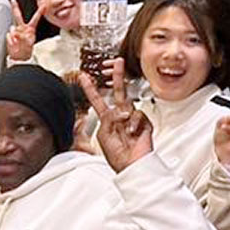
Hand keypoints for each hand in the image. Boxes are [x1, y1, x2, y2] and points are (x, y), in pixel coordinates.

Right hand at [6, 0, 45, 61]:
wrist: (19, 57)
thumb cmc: (26, 50)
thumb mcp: (29, 44)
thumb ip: (24, 37)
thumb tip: (16, 32)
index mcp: (30, 29)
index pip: (35, 19)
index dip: (39, 12)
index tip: (44, 5)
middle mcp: (22, 29)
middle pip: (17, 16)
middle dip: (15, 8)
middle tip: (13, 0)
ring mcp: (15, 32)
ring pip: (13, 30)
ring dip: (16, 37)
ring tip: (19, 44)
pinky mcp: (9, 36)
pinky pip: (9, 37)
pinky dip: (11, 41)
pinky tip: (15, 45)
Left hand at [79, 57, 151, 172]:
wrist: (131, 166)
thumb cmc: (117, 155)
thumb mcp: (103, 135)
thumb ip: (107, 119)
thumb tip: (119, 111)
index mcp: (107, 119)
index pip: (98, 100)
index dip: (91, 89)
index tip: (84, 77)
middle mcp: (120, 117)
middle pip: (119, 92)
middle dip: (117, 77)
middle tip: (116, 62)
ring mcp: (133, 119)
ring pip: (129, 103)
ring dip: (124, 117)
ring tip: (125, 132)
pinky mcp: (145, 124)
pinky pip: (138, 115)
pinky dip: (134, 124)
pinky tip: (133, 133)